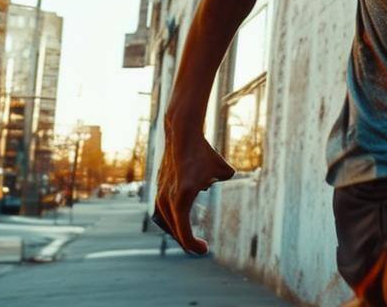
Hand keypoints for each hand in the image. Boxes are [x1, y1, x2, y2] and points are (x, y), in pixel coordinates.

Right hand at [153, 128, 234, 253]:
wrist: (182, 137)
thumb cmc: (205, 153)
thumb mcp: (223, 171)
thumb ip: (226, 182)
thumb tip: (222, 185)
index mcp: (182, 199)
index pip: (184, 233)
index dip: (194, 246)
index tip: (205, 250)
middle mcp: (167, 200)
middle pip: (175, 232)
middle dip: (188, 243)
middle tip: (201, 249)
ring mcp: (160, 195)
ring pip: (168, 223)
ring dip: (178, 233)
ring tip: (191, 240)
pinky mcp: (159, 190)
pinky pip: (164, 214)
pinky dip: (173, 222)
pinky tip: (180, 225)